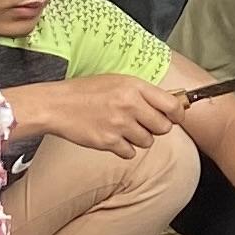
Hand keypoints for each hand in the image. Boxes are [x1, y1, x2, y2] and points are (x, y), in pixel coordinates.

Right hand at [16, 74, 185, 156]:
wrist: (56, 105)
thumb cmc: (86, 92)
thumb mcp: (117, 81)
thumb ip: (143, 92)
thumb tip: (171, 104)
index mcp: (134, 87)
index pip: (172, 105)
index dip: (178, 114)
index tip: (175, 118)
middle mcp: (129, 105)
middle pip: (163, 127)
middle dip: (156, 128)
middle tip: (143, 124)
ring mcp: (119, 125)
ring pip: (148, 142)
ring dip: (139, 139)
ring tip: (123, 129)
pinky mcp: (108, 142)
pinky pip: (130, 153)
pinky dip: (124, 149)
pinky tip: (113, 138)